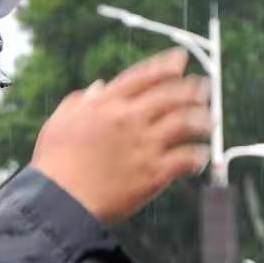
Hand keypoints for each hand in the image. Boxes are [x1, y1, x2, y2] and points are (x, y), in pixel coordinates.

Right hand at [29, 48, 211, 223]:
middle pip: (173, 94)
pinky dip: (197, 155)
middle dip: (194, 89)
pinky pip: (187, 158)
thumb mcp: (60, 122)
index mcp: (108, 103)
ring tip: (209, 122)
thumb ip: (81, 101)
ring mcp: (145, 145)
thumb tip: (98, 87)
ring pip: (187, 122)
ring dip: (203, 120)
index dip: (167, 65)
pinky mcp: (154, 173)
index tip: (181, 60)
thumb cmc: (54, 163)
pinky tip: (199, 157)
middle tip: (205, 89)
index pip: (145, 75)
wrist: (58, 202)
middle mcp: (130, 118)